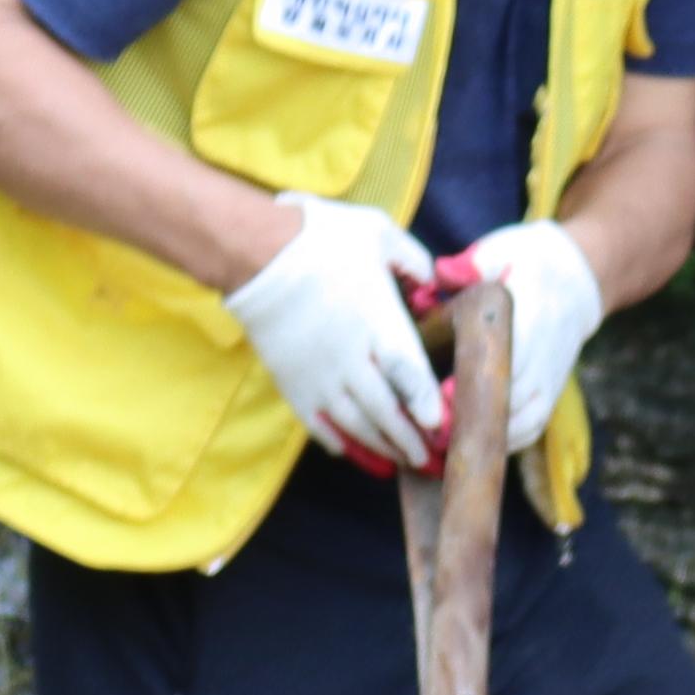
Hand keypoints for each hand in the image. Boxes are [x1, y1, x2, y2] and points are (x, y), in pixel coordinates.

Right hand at [225, 194, 443, 465]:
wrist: (254, 251)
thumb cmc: (319, 236)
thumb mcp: (377, 231)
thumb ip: (413, 259)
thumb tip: (433, 284)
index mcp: (379, 322)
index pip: (410, 374)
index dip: (426, 404)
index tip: (439, 425)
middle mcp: (352, 357)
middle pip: (387, 412)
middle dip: (410, 441)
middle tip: (430, 460)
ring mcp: (320, 375)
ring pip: (356, 425)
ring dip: (381, 448)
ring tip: (400, 462)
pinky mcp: (292, 383)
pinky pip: (318, 425)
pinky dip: (338, 443)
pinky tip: (352, 453)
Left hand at [426, 218, 602, 463]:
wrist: (577, 279)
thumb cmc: (526, 262)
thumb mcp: (501, 251)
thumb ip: (472, 263)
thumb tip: (440, 275)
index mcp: (532, 316)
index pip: (508, 357)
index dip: (476, 381)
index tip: (443, 393)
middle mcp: (546, 353)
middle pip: (512, 398)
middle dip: (472, 417)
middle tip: (430, 427)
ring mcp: (551, 377)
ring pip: (522, 422)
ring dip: (487, 437)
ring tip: (444, 444)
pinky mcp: (551, 393)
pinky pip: (530, 429)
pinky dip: (503, 442)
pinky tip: (471, 444)